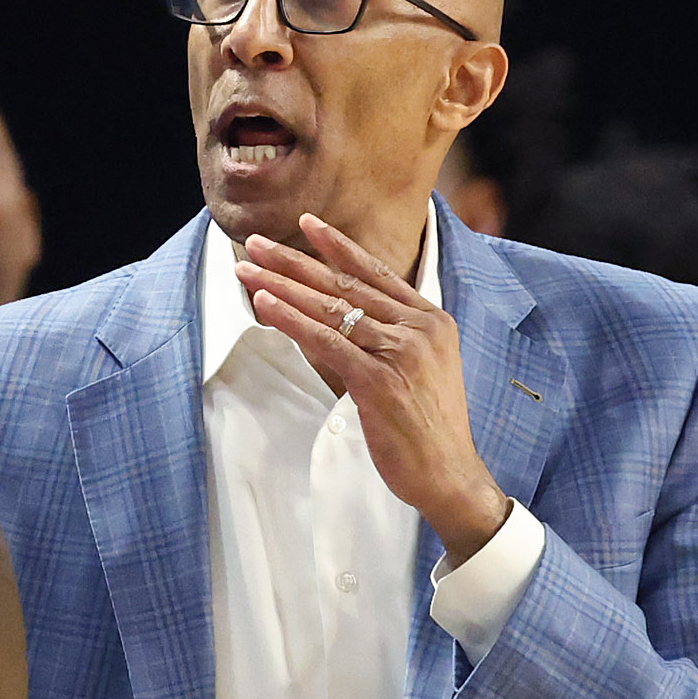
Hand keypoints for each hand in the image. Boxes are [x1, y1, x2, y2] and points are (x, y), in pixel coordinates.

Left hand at [236, 217, 508, 561]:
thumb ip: (394, 337)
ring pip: (329, 309)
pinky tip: (264, 305)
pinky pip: (325, 341)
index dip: (338, 246)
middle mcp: (418, 328)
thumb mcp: (424, 368)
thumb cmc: (430, 428)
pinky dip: (290, 320)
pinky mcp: (379, 381)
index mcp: (431, 320)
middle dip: (294, 261)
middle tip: (256, 244)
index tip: (306, 224)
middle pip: (345, 285)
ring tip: (246, 270)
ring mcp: (400, 352)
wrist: (451, 474)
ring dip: (281, 286)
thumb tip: (346, 317)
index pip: (376, 272)